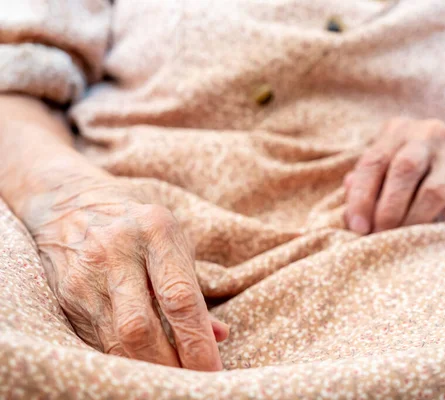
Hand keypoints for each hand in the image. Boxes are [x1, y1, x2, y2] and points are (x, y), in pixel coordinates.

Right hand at [26, 176, 227, 369]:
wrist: (72, 205)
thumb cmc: (140, 226)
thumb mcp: (174, 241)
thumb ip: (194, 287)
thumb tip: (219, 335)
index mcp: (155, 230)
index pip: (179, 297)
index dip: (197, 341)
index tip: (213, 370)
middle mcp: (115, 250)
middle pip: (140, 326)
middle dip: (169, 365)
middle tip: (191, 384)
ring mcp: (85, 273)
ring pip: (114, 340)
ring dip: (145, 369)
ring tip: (170, 381)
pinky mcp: (64, 295)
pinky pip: (96, 339)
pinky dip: (122, 359)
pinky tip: (141, 366)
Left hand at [345, 117, 444, 233]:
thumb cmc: (424, 169)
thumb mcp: (393, 166)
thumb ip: (368, 181)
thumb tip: (348, 204)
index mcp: (398, 131)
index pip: (373, 161)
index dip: (361, 196)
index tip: (357, 226)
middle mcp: (427, 134)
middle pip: (404, 170)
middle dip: (388, 209)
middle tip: (379, 234)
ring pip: (433, 190)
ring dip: (414, 219)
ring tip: (404, 238)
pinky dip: (443, 222)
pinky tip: (434, 230)